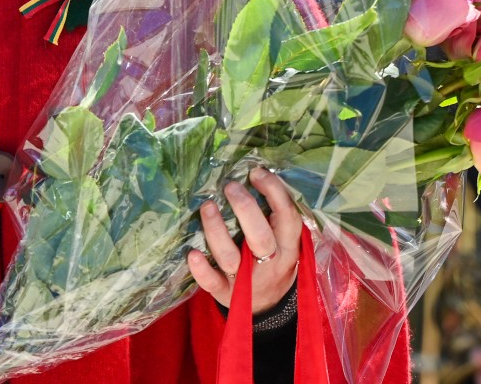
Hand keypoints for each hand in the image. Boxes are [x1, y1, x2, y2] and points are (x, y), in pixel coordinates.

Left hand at [187, 166, 302, 313]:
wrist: (268, 307)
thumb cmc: (273, 260)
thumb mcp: (284, 241)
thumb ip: (273, 216)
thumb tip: (254, 173)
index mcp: (288, 246)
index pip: (287, 217)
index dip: (274, 192)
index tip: (256, 173)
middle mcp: (270, 263)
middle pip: (260, 237)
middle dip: (245, 209)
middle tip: (230, 187)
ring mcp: (247, 281)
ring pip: (231, 257)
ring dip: (217, 231)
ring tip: (207, 206)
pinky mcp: (226, 293)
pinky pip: (213, 282)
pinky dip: (201, 270)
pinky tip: (192, 253)